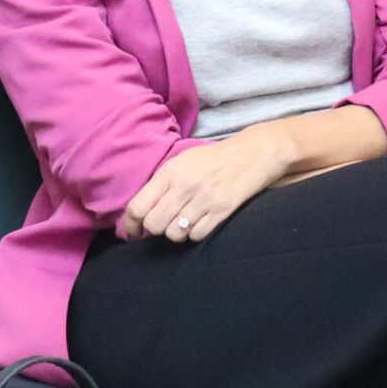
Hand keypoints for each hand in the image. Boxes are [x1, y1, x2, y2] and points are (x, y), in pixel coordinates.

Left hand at [120, 127, 291, 244]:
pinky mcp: (223, 209)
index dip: (130, 226)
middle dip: (155, 231)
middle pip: (154, 224)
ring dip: (176, 234)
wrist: (255, 152)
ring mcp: (204, 198)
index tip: (133, 233)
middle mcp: (185, 185)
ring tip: (184, 224)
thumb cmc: (216, 158)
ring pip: (175, 233)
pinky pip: (197, 235)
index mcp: (170, 172)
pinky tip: (201, 223)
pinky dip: (196, 234)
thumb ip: (162, 183)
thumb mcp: (183, 161)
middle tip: (163, 226)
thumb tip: (141, 212)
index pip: (137, 207)